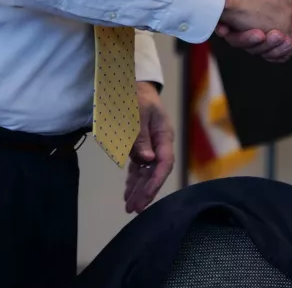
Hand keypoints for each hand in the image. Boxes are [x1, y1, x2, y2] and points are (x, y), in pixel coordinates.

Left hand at [124, 81, 173, 212]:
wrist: (131, 83)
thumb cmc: (135, 96)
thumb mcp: (135, 114)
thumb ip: (140, 137)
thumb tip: (147, 160)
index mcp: (164, 134)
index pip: (164, 163)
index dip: (154, 182)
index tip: (144, 197)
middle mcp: (160, 143)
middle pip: (155, 172)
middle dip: (145, 191)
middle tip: (133, 209)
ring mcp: (151, 145)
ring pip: (146, 172)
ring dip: (138, 189)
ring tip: (129, 206)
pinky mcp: (141, 146)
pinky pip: (139, 167)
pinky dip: (133, 180)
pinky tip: (128, 192)